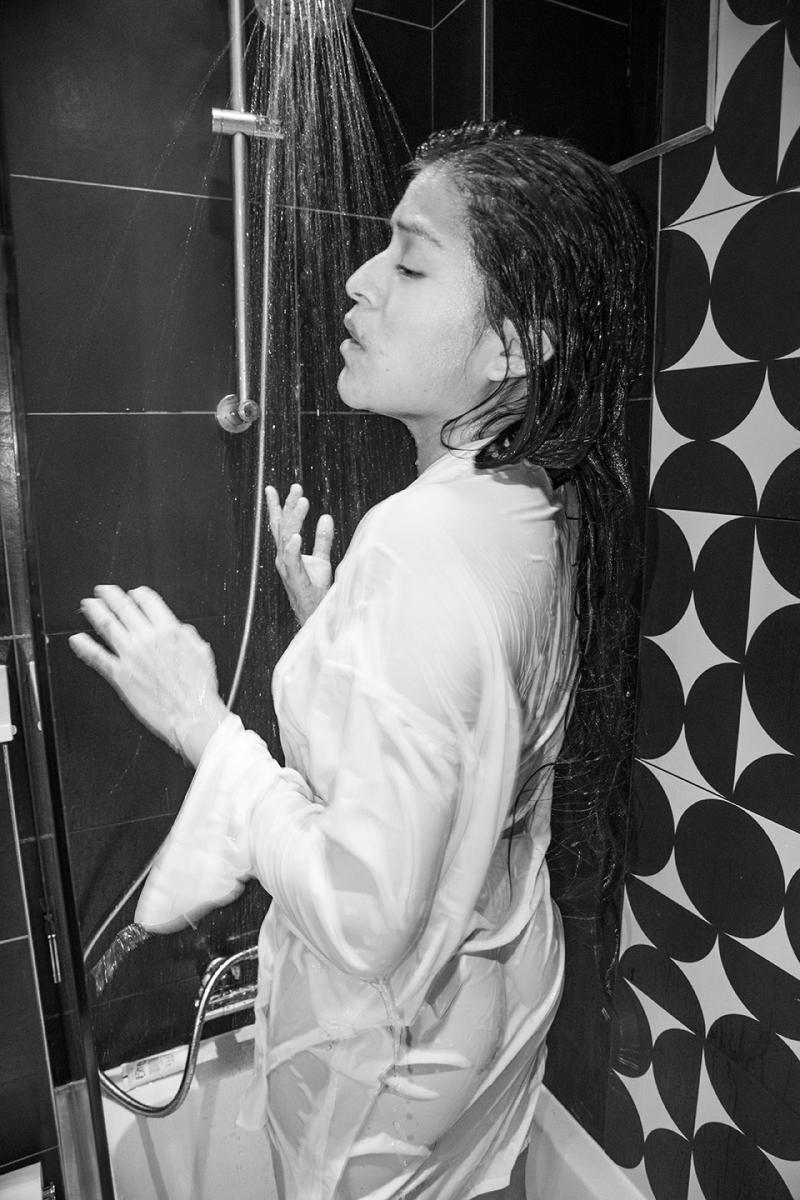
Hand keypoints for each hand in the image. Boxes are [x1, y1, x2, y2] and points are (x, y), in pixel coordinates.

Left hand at [68, 585, 227, 766]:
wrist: (191, 714)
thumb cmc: (199, 689)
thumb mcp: (202, 652)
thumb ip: (188, 635)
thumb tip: (180, 629)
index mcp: (169, 630)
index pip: (148, 601)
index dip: (138, 593)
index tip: (133, 593)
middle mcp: (147, 639)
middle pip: (123, 607)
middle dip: (110, 595)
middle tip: (103, 591)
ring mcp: (130, 655)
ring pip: (106, 625)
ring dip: (95, 611)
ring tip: (88, 605)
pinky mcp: (119, 675)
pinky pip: (96, 657)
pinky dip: (84, 646)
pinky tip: (77, 639)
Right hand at [266, 484, 334, 624]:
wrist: (314, 615)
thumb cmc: (315, 590)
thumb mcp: (322, 559)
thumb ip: (323, 539)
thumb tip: (325, 517)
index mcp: (287, 552)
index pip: (282, 524)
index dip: (280, 506)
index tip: (279, 488)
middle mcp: (283, 558)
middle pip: (282, 526)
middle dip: (286, 505)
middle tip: (296, 488)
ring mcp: (287, 568)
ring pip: (286, 538)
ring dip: (294, 519)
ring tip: (303, 502)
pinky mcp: (295, 579)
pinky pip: (292, 562)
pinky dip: (292, 548)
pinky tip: (296, 536)